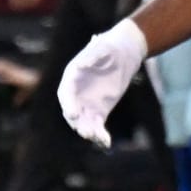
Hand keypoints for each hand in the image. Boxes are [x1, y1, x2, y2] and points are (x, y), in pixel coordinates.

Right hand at [58, 20, 148, 148]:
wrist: (124, 52)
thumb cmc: (109, 47)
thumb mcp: (102, 47)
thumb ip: (92, 55)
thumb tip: (82, 64)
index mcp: (71, 78)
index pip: (66, 95)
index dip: (68, 104)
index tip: (73, 113)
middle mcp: (76, 95)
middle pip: (73, 112)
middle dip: (79, 123)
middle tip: (86, 132)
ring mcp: (87, 104)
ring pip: (84, 122)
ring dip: (89, 131)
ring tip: (98, 138)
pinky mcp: (99, 111)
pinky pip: (97, 125)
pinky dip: (101, 135)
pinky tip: (106, 143)